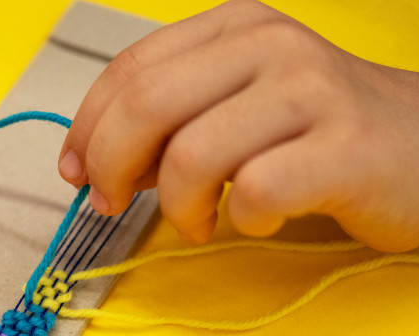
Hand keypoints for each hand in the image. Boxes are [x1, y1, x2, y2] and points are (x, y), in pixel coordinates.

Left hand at [58, 0, 418, 251]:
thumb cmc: (318, 132)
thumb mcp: (237, 106)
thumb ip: (170, 122)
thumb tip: (95, 162)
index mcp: (235, 29)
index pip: (129, 71)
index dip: (86, 128)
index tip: (75, 172)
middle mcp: (270, 46)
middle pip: (145, 106)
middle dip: (110, 166)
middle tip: (114, 204)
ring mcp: (311, 92)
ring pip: (192, 155)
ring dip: (178, 207)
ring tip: (197, 223)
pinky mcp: (344, 147)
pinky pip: (255, 191)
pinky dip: (242, 220)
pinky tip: (256, 219)